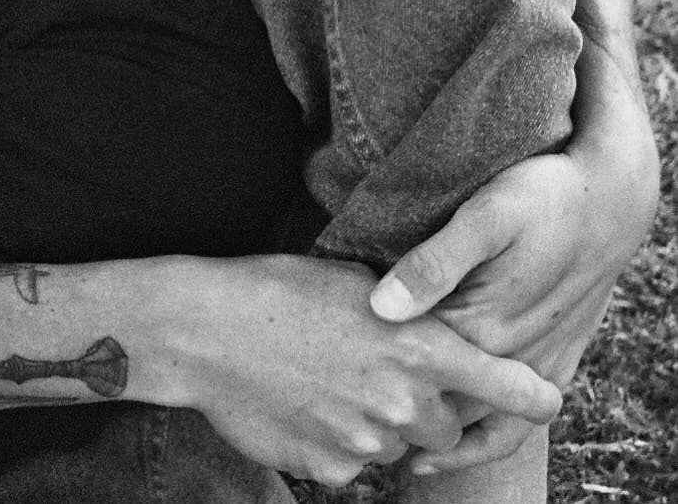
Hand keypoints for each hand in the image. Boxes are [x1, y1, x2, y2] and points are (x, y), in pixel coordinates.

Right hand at [166, 255, 559, 487]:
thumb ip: (405, 313)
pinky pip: (351, 466)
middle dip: (426, 412)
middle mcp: (404, 402)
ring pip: (396, 449)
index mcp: (419, 346)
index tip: (545, 399)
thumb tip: (428, 326)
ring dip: (379, 426)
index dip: (531, 397)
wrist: (205, 330)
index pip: (505, 385)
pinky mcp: (331, 471)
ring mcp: (368, 442)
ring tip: (328, 382)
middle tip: (379, 376)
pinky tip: (301, 404)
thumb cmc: (277, 289)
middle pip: (446, 429)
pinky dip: (336, 443)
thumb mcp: (353, 280)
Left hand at [370, 64, 659, 473]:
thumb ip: (433, 265)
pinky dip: (483, 443)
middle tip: (347, 418)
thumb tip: (381, 308)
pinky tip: (457, 443)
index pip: (412, 370)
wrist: (611, 200)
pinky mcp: (552, 359)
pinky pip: (516, 426)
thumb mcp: (486, 216)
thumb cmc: (543, 197)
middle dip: (396, 413)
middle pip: (440, 404)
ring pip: (478, 425)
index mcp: (482, 325)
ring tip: (396, 453)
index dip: (368, 376)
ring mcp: (534, 363)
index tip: (328, 377)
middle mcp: (509, 356)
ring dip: (438, 442)